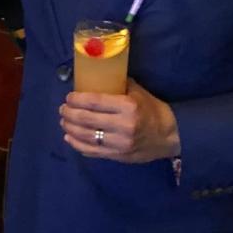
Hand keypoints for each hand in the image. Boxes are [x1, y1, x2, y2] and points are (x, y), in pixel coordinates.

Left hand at [59, 79, 180, 162]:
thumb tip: (95, 76)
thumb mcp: (137, 92)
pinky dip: (78, 145)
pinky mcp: (118, 156)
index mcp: (127, 106)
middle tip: (62, 109)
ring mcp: (120, 143)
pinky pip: (93, 151)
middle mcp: (123, 126)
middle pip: (87, 120)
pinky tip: (69, 137)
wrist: (169, 135)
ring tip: (63, 121)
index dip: (77, 100)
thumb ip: (117, 85)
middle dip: (70, 114)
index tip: (69, 97)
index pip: (95, 102)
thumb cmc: (151, 109)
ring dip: (70, 128)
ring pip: (87, 136)